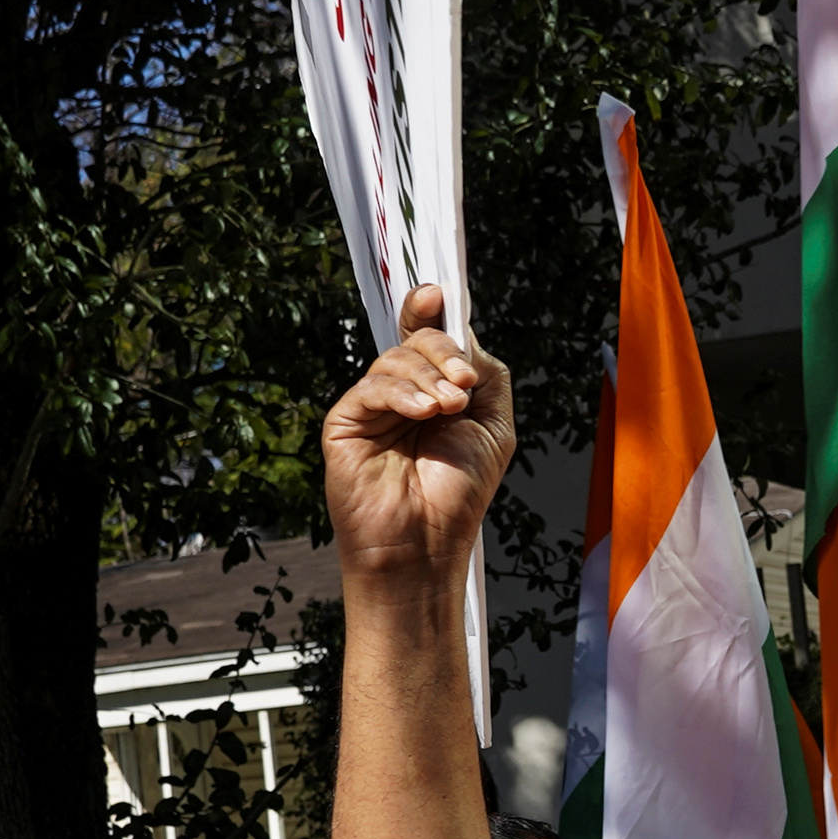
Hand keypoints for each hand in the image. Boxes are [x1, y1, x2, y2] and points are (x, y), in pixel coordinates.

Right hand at [318, 284, 516, 585]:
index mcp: (436, 391)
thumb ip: (485, 374)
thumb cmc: (458, 494)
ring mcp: (373, 407)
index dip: (430, 311)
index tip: (437, 294)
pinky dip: (403, 393)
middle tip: (464, 385)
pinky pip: (372, 386)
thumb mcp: (492, 426)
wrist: (425, 544)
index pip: (429, 336)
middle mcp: (404, 394)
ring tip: (449, 409)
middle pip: (416, 340)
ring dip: (430, 377)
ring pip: (395, 359)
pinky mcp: (346, 422)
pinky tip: (425, 413)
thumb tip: (462, 331)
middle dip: (443, 351)